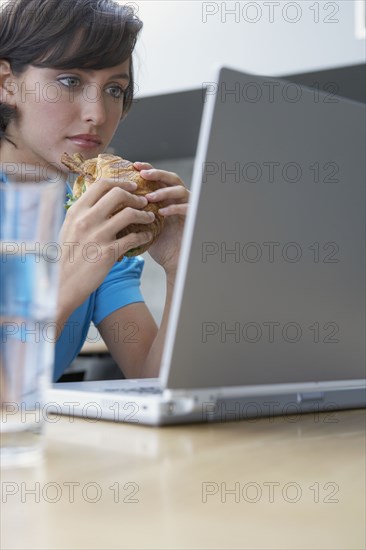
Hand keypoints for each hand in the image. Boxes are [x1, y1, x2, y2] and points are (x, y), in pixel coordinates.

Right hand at [57, 176, 154, 321]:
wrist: (63, 284)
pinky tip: (147, 236)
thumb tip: (98, 198)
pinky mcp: (109, 253)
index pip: (101, 184)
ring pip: (130, 214)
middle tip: (144, 202)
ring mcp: (98, 236)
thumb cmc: (67, 256)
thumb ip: (82, 212)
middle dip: (135, 196)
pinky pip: (133, 238)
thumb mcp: (68, 228)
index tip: (132, 186)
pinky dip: (144, 236)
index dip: (121, 182)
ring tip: (150, 218)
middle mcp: (87, 220)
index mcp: (77, 211)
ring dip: (144, 214)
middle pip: (118, 194)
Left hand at [133, 162, 189, 275]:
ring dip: (164, 191)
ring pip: (180, 190)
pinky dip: (174, 208)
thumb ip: (129, 211)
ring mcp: (187, 207)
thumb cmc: (155, 243)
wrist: (172, 260)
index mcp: (165, 197)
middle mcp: (177, 199)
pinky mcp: (192, 219)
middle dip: (157, 173)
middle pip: (171, 178)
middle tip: (143, 174)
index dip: (147, 169)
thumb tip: (104, 202)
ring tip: (150, 197)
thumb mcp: (140, 225)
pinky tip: (162, 212)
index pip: (158, 177)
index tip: (134, 166)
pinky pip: (187, 208)